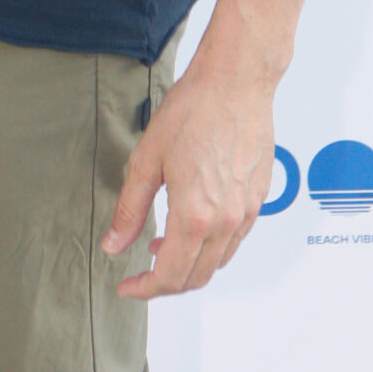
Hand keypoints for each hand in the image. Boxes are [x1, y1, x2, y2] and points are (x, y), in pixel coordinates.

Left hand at [101, 57, 272, 297]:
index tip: (127, 288)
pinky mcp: (258, 199)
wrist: (236, 82)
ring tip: (159, 248)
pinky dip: (211, 248)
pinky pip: (235, 241)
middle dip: (165, 284)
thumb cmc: (192, 111)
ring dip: (189, 266)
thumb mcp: (147, 160)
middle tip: (140, 275)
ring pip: (218, 263)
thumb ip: (130, 209)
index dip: (145, 289)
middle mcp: (226, 221)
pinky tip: (191, 227)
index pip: (170, 276)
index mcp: (195, 216)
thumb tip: (114, 244)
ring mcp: (247, 212)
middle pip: (196, 277)